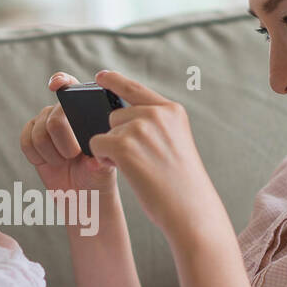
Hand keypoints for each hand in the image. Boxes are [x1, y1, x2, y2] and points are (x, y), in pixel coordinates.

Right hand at [19, 71, 118, 196]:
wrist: (82, 194)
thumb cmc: (98, 177)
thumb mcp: (104, 170)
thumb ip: (101, 162)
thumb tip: (94, 161)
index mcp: (86, 111)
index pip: (71, 86)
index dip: (61, 81)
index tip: (56, 86)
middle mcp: (63, 112)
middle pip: (55, 118)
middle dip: (64, 142)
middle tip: (74, 155)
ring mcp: (46, 123)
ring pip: (39, 133)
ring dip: (52, 154)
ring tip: (64, 161)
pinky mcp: (31, 136)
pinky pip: (26, 142)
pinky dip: (38, 157)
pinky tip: (50, 162)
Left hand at [86, 69, 227, 242]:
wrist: (189, 210)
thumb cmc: (182, 184)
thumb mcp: (176, 143)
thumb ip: (154, 125)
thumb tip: (116, 118)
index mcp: (172, 111)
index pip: (136, 89)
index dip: (115, 81)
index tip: (100, 76)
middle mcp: (156, 114)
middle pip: (116, 114)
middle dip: (118, 136)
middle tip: (139, 160)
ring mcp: (139, 128)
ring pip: (106, 131)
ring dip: (112, 149)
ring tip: (137, 168)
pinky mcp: (123, 146)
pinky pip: (97, 144)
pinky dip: (103, 159)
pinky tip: (125, 172)